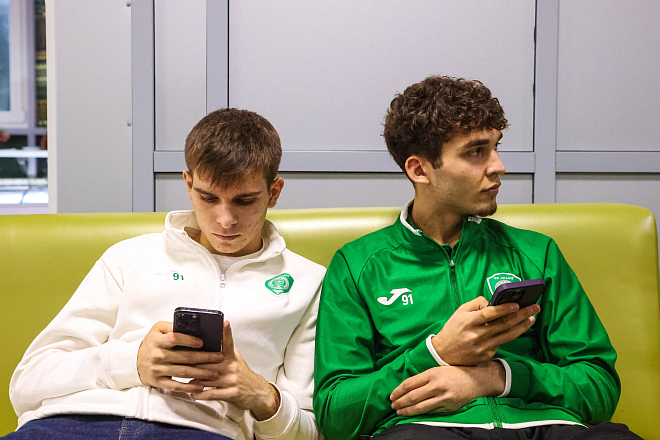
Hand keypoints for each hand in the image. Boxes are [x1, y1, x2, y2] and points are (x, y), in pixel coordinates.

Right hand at [137, 321, 222, 392]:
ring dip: (201, 374)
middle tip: (219, 358)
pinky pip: (175, 386)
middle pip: (184, 357)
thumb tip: (192, 325)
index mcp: (158, 341)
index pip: (175, 338)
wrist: (133, 361)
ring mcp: (158, 370)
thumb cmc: (151, 342)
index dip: (189, 340)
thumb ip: (172, 327)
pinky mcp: (158, 382)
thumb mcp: (157, 329)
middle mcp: (157, 356)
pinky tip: (201, 386)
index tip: (203, 342)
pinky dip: (188, 387)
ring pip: (182, 372)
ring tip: (215, 373)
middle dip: (204, 358)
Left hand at [190, 321, 279, 420]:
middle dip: (193, 363)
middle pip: (208, 362)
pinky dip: (200, 394)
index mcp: (232, 357)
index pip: (229, 342)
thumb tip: (207, 343)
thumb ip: (223, 352)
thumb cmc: (241, 374)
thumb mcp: (235, 359)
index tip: (225, 323)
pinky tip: (192, 393)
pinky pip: (211, 394)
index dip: (226, 333)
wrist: (256, 391)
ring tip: (182, 379)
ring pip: (207, 378)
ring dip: (193, 380)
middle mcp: (232, 367)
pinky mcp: (230, 393)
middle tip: (179, 361)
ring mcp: (231, 380)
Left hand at [390, 362, 504, 415]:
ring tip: (399, 411)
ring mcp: (443, 398)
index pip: (410, 384)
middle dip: (400, 402)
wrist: (475, 380)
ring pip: (420, 407)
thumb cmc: (455, 372)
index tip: (391, 395)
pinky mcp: (448, 407)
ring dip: (408, 410)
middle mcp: (437, 386)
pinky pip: (431, 411)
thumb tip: (406, 387)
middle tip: (392, 405)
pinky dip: (420, 413)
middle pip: (413, 396)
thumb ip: (424, 377)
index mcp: (432, 374)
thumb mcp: (438, 369)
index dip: (398, 391)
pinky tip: (413, 413)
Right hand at [432, 297, 539, 365]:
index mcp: (468, 322)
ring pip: (508, 335)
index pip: (489, 314)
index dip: (504, 309)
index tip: (516, 304)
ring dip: (522, 326)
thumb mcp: (460, 312)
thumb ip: (476, 304)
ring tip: (532, 318)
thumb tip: (493, 302)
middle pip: (504, 324)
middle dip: (522, 315)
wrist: (444, 353)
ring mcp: (483, 347)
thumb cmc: (453, 329)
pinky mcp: (487, 355)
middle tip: (534, 307)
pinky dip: (508, 335)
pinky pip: (500, 343)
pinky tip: (515, 328)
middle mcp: (477, 335)